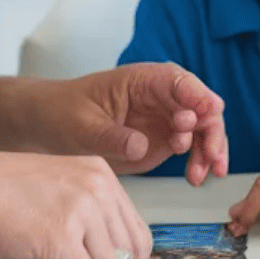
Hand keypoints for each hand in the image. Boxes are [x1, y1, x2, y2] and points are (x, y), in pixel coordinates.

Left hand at [48, 63, 228, 183]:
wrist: (48, 126)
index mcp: (142, 80)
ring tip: (201, 175)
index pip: (179, 82)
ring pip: (202, 130)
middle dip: (211, 130)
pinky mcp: (163, 140)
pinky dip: (199, 162)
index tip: (209, 113)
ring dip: (209, 150)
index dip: (198, 96)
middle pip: (200, 106)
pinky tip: (196, 178)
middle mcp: (161, 97)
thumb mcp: (81, 126)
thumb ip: (111, 136)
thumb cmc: (62, 112)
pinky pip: (192, 149)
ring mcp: (165, 119)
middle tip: (211, 155)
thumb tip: (141, 146)